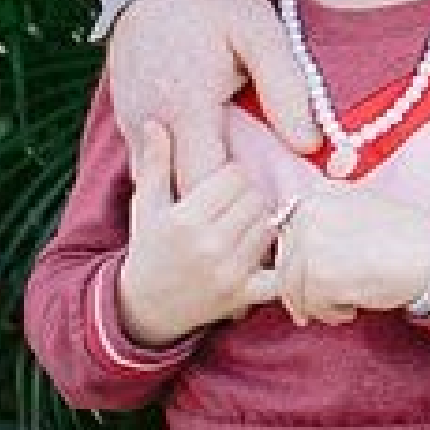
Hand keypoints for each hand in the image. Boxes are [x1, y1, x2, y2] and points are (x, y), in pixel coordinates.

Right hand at [108, 0, 318, 188]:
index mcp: (186, 106)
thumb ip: (286, 90)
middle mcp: (151, 123)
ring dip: (197, 183)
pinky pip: (153, 160)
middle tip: (260, 188)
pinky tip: (209, 147)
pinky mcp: (126, 117)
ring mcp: (133, 122)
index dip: (240, 198)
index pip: (208, 184)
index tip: (272, 197)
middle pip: (183, 192)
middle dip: (220, 202)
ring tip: (236, 171)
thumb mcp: (262, 34)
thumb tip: (309, 144)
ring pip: (164, 180)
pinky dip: (179, 164)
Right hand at [114, 119, 280, 345]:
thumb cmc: (149, 248)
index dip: (233, 175)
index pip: (235, 176)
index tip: (224, 182)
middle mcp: (208, 245)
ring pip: (269, 226)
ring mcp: (228, 272)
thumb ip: (156, 162)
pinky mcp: (243, 295)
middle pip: (256, 199)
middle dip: (250, 196)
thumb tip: (156, 121)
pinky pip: (280, 274)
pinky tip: (280, 253)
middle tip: (237, 204)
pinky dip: (286, 263)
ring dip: (264, 222)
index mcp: (185, 219)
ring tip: (245, 224)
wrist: (144, 308)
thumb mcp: (147, 205)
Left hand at [255, 183, 429, 328]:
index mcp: (316, 198)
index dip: (298, 264)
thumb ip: (322, 224)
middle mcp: (308, 218)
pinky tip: (354, 306)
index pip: (286, 240)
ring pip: (294, 291)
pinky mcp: (320, 279)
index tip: (314, 277)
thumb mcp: (355, 211)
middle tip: (329, 298)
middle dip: (304, 289)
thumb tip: (291, 255)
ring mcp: (312, 248)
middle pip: (285, 268)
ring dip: (318, 304)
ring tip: (345, 302)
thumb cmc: (402, 234)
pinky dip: (333, 313)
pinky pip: (313, 307)